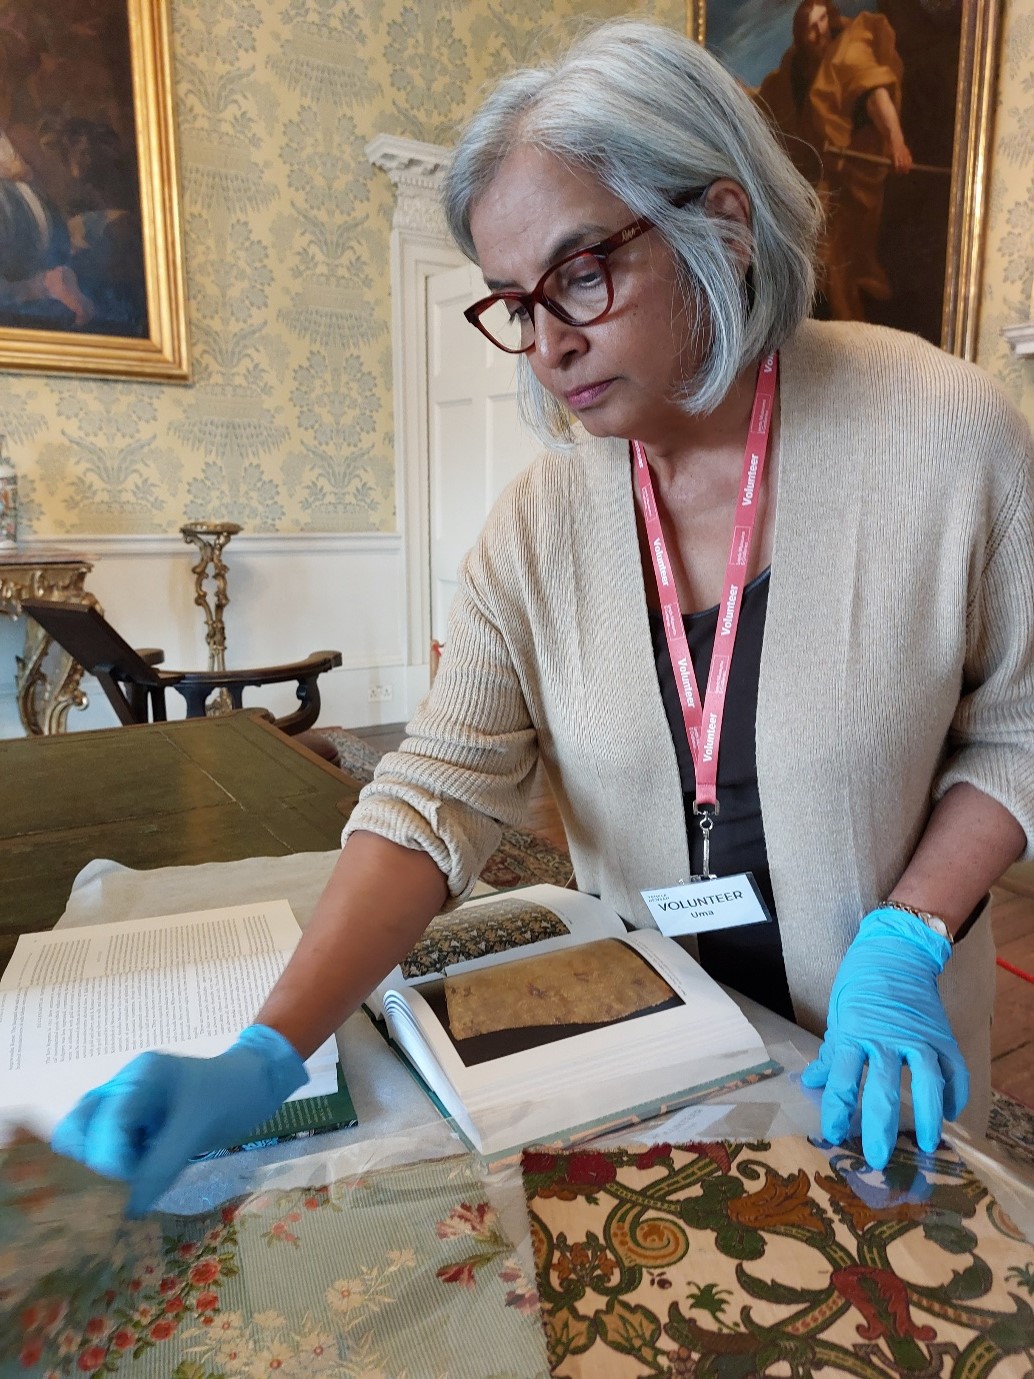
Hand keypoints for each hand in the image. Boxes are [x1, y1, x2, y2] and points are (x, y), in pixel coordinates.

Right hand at [51, 1025, 307, 1215]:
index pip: (102, 1124)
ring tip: (133, 1184)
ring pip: (87, 1143)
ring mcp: (124, 1107)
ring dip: (103, 1170)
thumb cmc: (231, 1095)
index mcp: (138, 1078)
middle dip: (97, 1164)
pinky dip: (116, 1171)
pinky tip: (138, 1184)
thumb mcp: (198, 1128)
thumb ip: (161, 1165)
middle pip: (78, 1131)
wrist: (255, 1085)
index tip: (134, 1183)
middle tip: (129, 1184)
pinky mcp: (132, 1127)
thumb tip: (127, 1210)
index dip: (112, 1161)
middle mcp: (121, 1089)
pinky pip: (108, 1152)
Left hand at [801, 907, 966, 1168]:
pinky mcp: (942, 1034)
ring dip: (927, 1116)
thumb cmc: (861, 981)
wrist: (896, 950)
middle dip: (878, 1128)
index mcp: (854, 1033)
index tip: (832, 1135)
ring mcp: (918, 1036)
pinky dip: (955, 1093)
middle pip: (881, 1089)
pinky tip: (950, 1114)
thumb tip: (811, 1082)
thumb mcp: (838, 1013)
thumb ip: (830, 1052)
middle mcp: (886, 1038)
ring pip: (926, 1082)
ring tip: (927, 1145)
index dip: (835, 1110)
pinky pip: (954, 1069)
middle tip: (877, 1159)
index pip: (840, 1079)